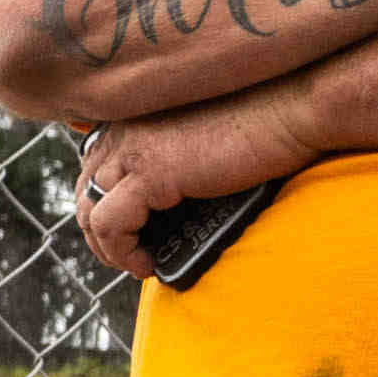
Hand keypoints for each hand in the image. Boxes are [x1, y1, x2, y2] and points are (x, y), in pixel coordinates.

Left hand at [70, 82, 322, 282]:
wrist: (292, 111)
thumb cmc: (263, 129)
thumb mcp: (202, 145)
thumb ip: (174, 166)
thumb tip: (165, 211)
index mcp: (133, 119)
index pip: (93, 171)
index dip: (103, 209)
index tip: (131, 236)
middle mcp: (123, 130)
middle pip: (84, 194)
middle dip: (101, 235)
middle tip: (133, 258)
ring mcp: (132, 150)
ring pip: (90, 214)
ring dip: (109, 249)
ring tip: (140, 265)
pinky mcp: (148, 173)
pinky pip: (110, 226)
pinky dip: (122, 252)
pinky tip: (147, 264)